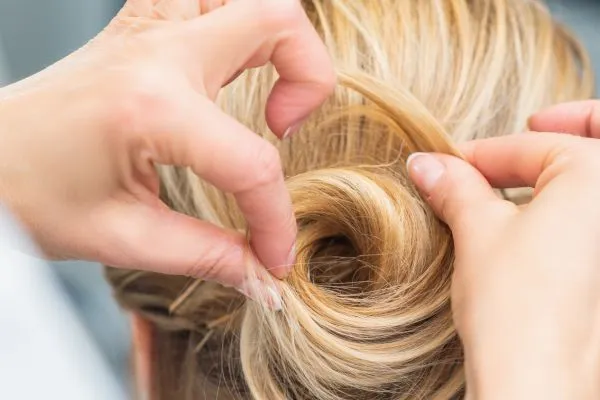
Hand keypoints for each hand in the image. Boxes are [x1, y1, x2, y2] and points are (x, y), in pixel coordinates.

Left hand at [0, 0, 334, 295]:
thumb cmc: (30, 195)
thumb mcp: (122, 237)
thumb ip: (206, 257)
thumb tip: (261, 277)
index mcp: (150, 107)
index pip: (252, 164)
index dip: (276, 220)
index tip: (272, 256)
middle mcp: (156, 53)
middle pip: (276, 21)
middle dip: (311, 79)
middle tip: (283, 129)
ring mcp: (148, 30)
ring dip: (276, 38)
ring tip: (263, 91)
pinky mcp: (142, 27)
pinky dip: (235, 22)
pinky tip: (227, 65)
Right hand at [407, 100, 599, 398]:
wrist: (537, 385)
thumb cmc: (516, 307)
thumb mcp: (477, 232)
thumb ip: (456, 187)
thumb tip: (427, 164)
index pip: (531, 148)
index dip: (481, 154)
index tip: (449, 165)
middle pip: (598, 139)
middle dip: (571, 123)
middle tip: (537, 125)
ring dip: (572, 169)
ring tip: (532, 178)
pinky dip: (581, 209)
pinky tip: (547, 222)